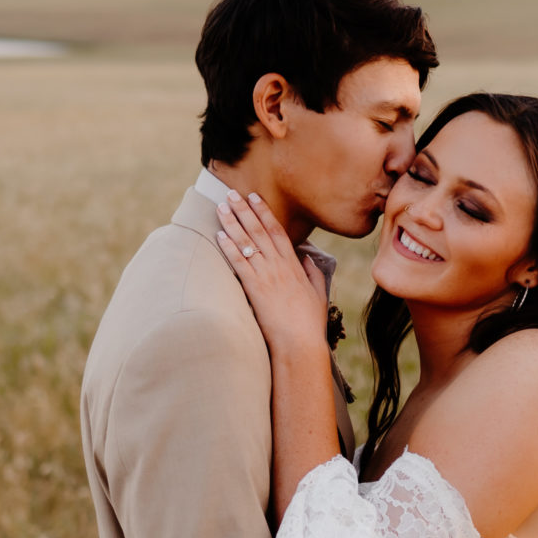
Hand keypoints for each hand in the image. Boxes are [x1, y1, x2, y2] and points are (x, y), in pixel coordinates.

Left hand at [215, 193, 329, 354]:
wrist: (300, 343)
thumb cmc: (309, 324)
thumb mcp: (318, 294)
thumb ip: (313, 273)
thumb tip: (307, 258)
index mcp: (294, 266)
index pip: (277, 232)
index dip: (265, 213)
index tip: (255, 198)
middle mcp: (279, 266)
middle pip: (259, 231)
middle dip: (244, 210)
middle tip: (231, 194)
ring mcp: (266, 276)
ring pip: (247, 243)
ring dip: (232, 223)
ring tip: (221, 207)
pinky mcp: (254, 289)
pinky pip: (239, 263)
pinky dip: (228, 248)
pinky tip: (219, 235)